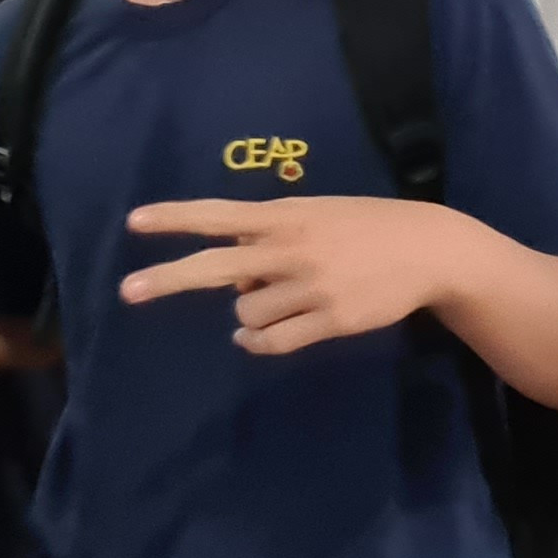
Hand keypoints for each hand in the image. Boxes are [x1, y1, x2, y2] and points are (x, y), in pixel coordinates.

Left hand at [118, 195, 463, 356]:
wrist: (429, 250)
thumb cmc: (366, 226)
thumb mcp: (316, 214)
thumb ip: (271, 235)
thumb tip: (235, 279)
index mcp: (286, 217)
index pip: (219, 215)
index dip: (175, 218)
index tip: (134, 221)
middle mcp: (291, 250)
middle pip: (216, 267)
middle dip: (169, 278)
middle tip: (128, 291)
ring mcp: (310, 288)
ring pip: (246, 314)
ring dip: (247, 315)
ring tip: (275, 302)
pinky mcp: (330, 321)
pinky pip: (273, 342)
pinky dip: (257, 343)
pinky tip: (255, 339)